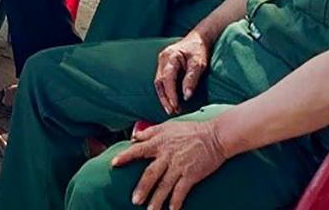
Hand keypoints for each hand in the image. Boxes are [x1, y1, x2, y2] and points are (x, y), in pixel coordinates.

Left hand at [111, 118, 227, 209]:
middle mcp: (167, 155)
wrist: (215, 136)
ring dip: (157, 200)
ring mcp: (179, 166)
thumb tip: (134, 137)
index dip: (125, 156)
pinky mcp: (192, 174)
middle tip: (134, 201)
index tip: (114, 164)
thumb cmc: (190, 130)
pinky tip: (172, 209)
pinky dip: (176, 200)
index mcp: (159, 143)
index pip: (138, 150)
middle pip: (151, 174)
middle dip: (142, 188)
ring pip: (165, 186)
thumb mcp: (167, 126)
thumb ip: (149, 132)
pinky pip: (181, 190)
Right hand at [153, 33, 210, 115]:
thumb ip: (192, 79)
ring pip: (158, 83)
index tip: (176, 106)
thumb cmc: (199, 50)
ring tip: (172, 109)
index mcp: (170, 56)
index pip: (167, 79)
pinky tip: (171, 100)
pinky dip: (165, 91)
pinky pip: (161, 80)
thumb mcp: (199, 64)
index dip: (170, 94)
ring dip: (164, 97)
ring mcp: (162, 62)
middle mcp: (162, 59)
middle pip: (159, 82)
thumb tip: (186, 96)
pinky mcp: (164, 65)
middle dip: (165, 98)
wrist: (198, 38)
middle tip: (172, 112)